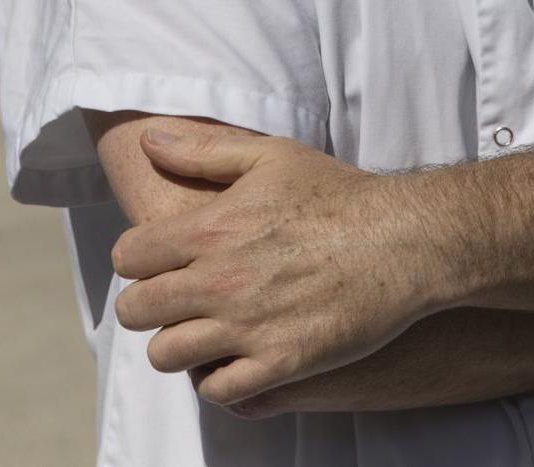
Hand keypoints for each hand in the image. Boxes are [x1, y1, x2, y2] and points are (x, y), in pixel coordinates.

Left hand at [111, 127, 441, 409]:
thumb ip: (204, 150)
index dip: (139, 259)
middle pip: (136, 310)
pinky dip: (217, 380)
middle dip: (147, 305)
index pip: (129, 257)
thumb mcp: (271, 156)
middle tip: (174, 300)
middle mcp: (219, 280)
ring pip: (166, 355)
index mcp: (211, 227)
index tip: (160, 260)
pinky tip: (233, 361)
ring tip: (200, 333)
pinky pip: (218, 391)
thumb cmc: (339, 194)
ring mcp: (247, 327)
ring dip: (176, 345)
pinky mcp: (280, 364)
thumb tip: (148, 142)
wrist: (404, 242)